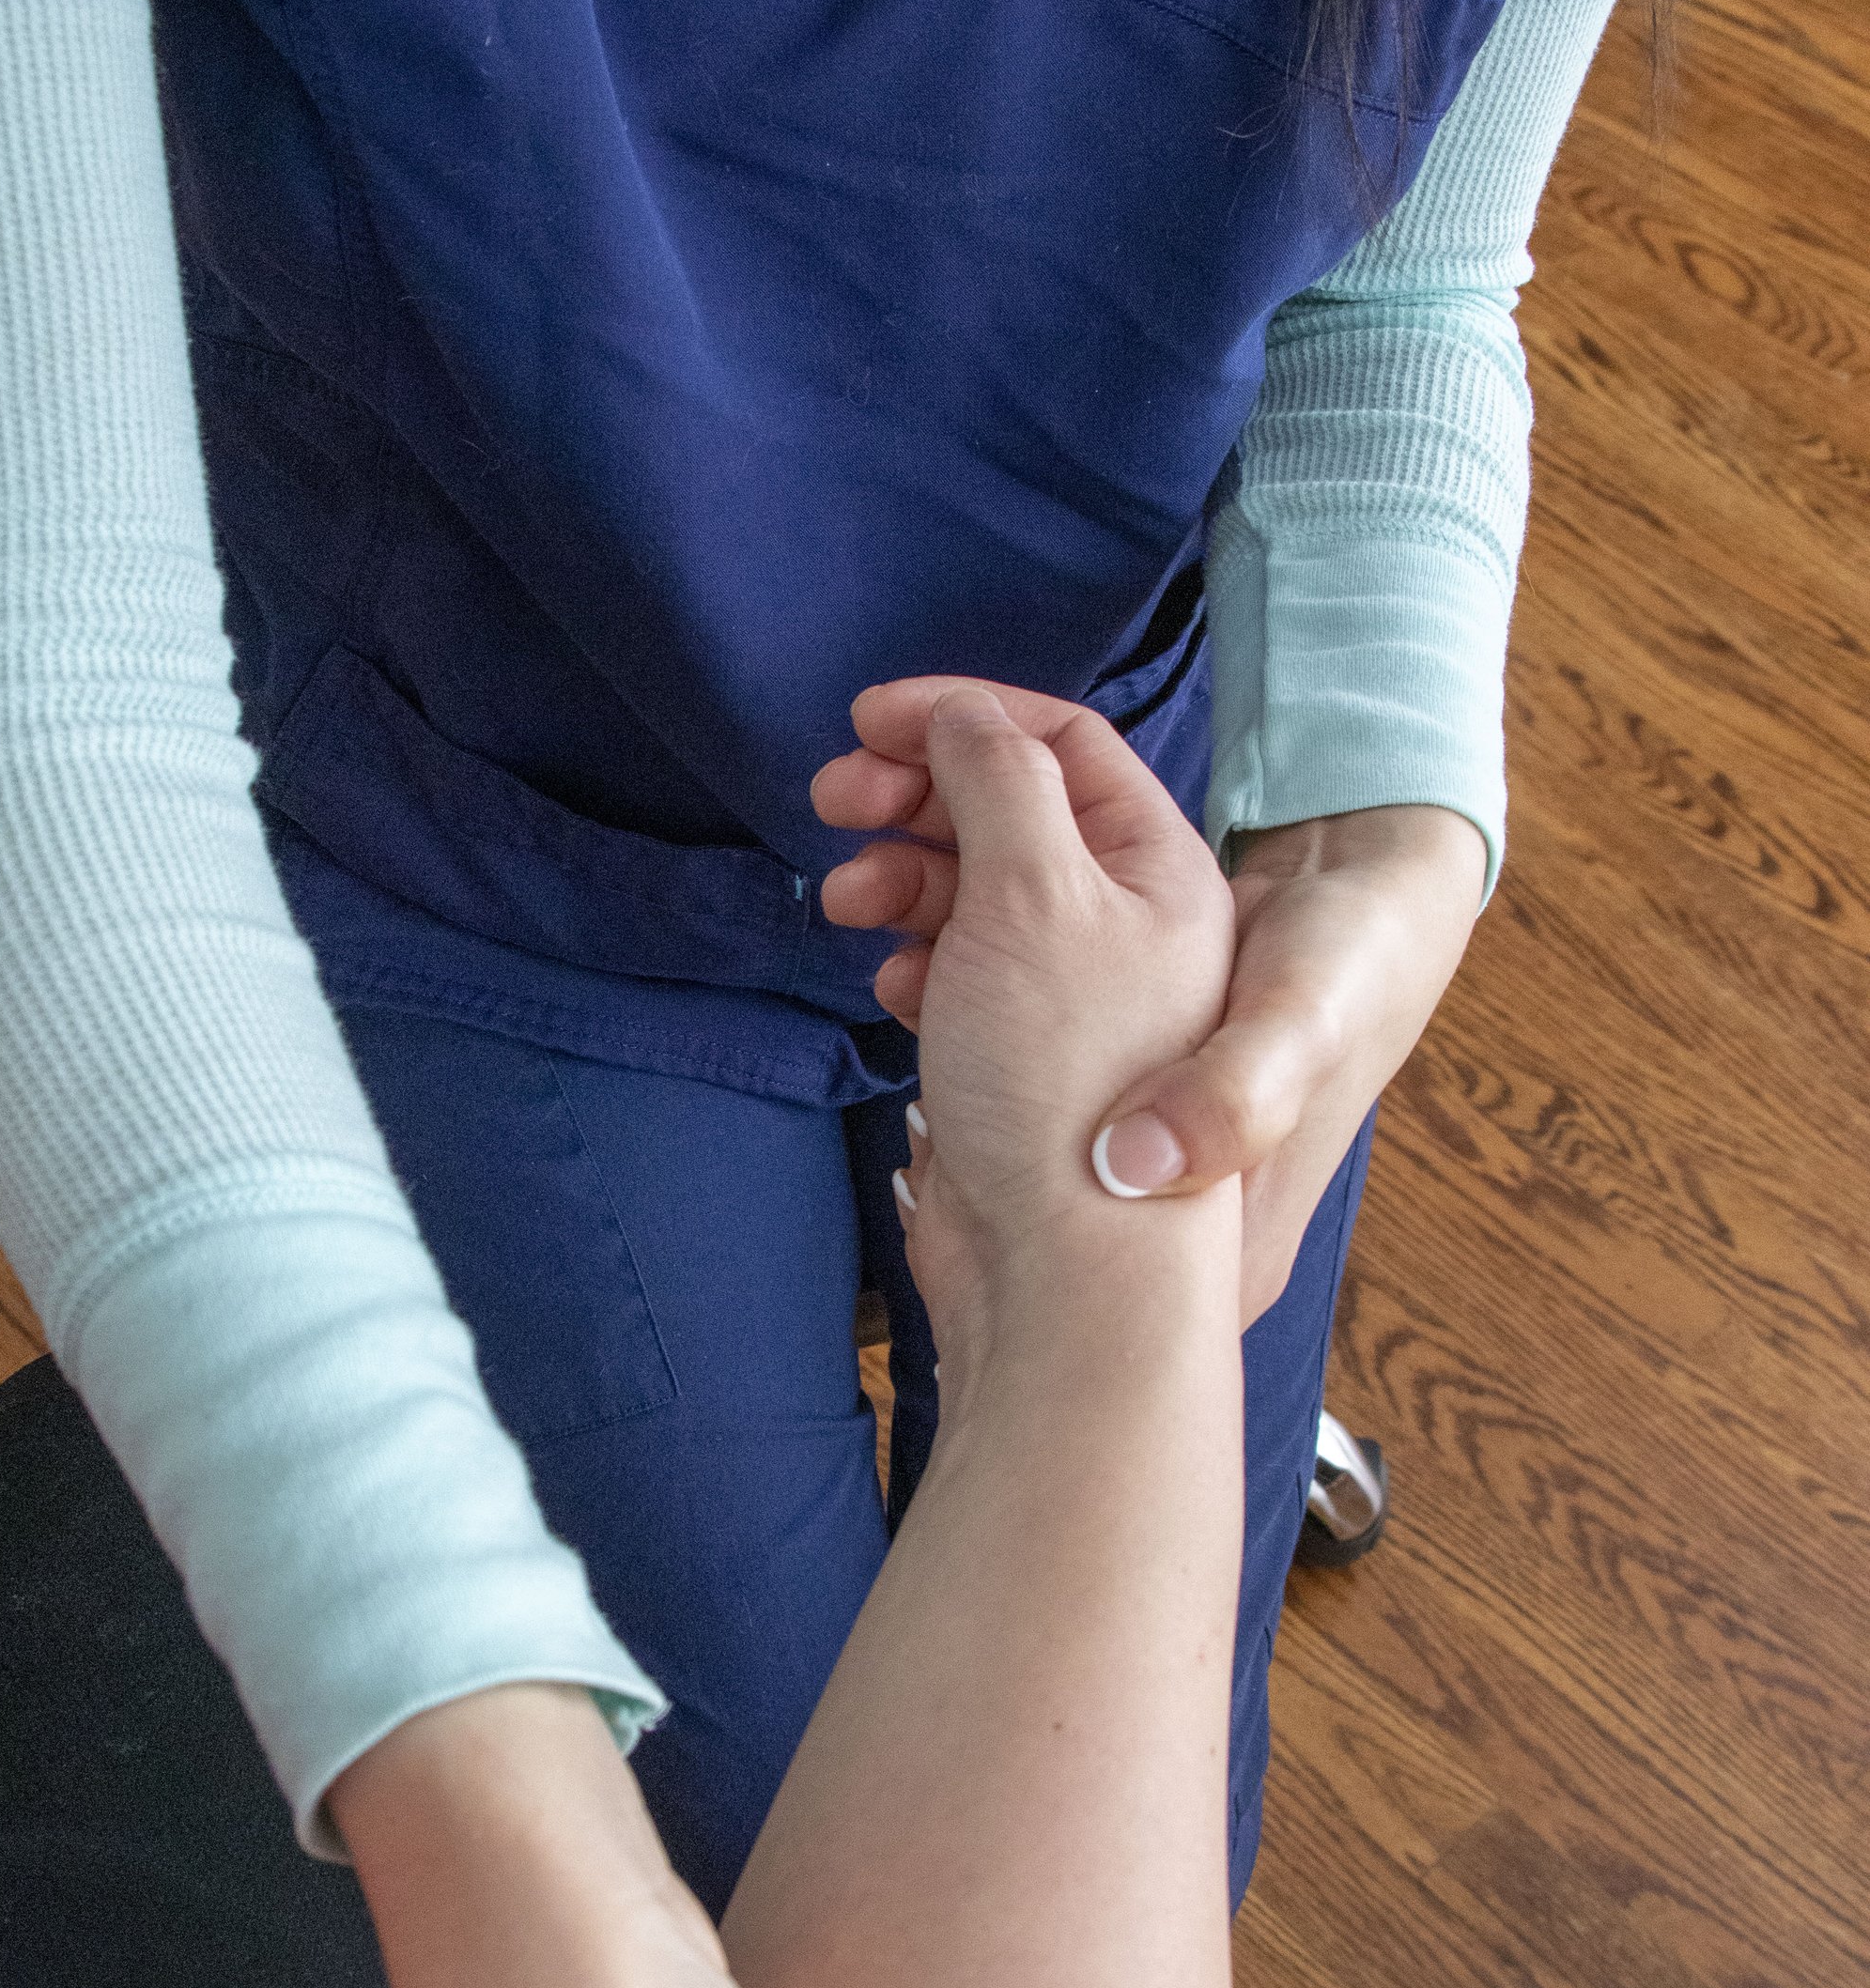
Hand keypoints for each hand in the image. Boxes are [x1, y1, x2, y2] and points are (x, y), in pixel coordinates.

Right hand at [813, 682, 1481, 1323]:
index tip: (865, 721)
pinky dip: (916, 962)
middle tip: (830, 801)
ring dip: (903, 880)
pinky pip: (960, 977)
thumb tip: (962, 719)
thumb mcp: (1034, 890)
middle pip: (1011, 815)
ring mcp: (1075, 999)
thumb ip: (998, 780)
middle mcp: (1128, 926)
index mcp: (1157, 868)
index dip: (960, 716)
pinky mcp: (1024, 1064)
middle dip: (916, 797)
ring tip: (846, 903)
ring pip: (975, 897)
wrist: (1066, 1271)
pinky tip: (890, 985)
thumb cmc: (1068, 1081)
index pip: (1061, 743)